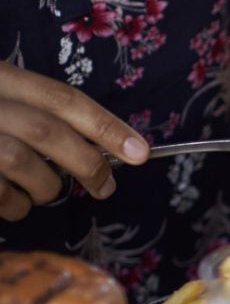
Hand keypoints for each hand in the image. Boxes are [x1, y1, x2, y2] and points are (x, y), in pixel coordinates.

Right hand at [0, 62, 148, 219]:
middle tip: (105, 186)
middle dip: (87, 163)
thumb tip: (99, 149)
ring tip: (43, 191)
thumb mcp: (1, 98)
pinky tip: (10, 202)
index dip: (105, 125)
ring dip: (45, 188)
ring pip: (22, 165)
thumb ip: (36, 113)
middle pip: (46, 132)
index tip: (141, 152)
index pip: (61, 98)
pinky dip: (13, 205)